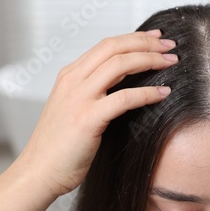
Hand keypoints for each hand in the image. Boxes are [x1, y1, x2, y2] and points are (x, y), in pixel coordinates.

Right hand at [16, 30, 177, 196]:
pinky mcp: (87, 119)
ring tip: (171, 62)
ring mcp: (79, 98)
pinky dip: (148, 93)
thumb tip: (125, 81)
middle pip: (114, 47)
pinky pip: (125, 98)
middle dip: (146, 42)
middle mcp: (73, 81)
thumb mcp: (73, 107)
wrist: (38, 173)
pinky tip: (164, 93)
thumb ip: (93, 90)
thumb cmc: (59, 145)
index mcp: (70, 75)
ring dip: (150, 60)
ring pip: (120, 65)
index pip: (106, 45)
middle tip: (170, 46)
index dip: (134, 38)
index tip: (156, 38)